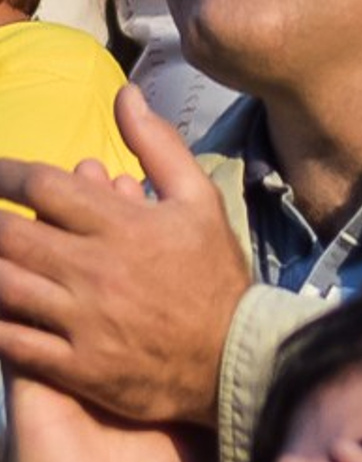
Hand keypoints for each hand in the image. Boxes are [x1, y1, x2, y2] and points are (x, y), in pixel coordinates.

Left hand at [0, 87, 248, 422]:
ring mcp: (83, 321)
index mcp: (125, 226)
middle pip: (8, 235)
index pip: (43, 186)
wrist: (238, 357)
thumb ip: (158, 146)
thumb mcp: (201, 200)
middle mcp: (97, 270)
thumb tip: (124, 95)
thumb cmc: (214, 275)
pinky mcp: (76, 366)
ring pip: (2, 287)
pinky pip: (12, 342)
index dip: (2, 172)